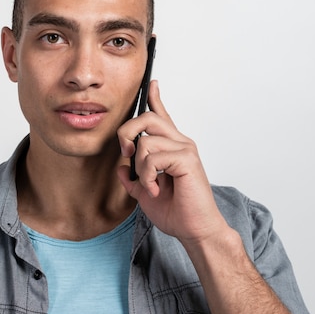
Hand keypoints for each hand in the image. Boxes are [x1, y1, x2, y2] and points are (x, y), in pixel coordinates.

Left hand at [117, 80, 228, 244]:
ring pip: (145, 142)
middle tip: (126, 154)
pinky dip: (148, 177)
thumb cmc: (176, 212)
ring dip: (140, 169)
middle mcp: (180, 143)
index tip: (152, 83)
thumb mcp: (144, 192)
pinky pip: (153, 158)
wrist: (194, 230)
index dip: (155, 98)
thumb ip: (132, 178)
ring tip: (150, 185)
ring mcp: (185, 149)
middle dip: (127, 133)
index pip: (162, 116)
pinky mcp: (186, 159)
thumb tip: (120, 167)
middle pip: (147, 118)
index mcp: (171, 147)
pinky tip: (157, 189)